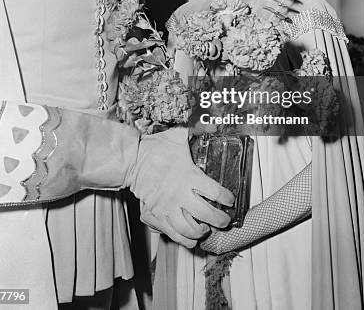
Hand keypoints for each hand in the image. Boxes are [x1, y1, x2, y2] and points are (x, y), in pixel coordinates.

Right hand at [126, 127, 233, 246]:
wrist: (132, 161)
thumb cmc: (156, 148)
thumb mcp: (178, 136)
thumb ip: (196, 130)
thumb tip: (213, 124)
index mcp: (189, 176)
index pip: (216, 192)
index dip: (227, 198)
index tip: (231, 200)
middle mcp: (181, 194)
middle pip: (207, 215)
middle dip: (221, 220)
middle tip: (226, 220)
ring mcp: (169, 207)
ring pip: (190, 229)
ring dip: (202, 231)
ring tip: (207, 228)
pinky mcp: (157, 215)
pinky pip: (173, 234)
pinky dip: (185, 239)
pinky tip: (192, 238)